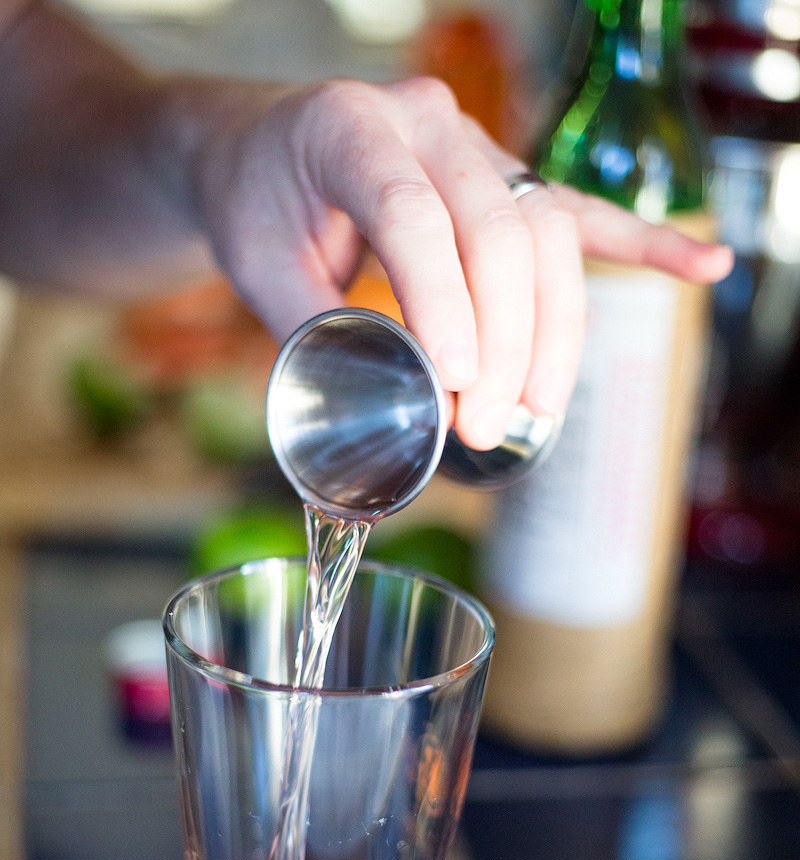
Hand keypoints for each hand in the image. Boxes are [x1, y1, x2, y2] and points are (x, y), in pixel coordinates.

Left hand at [183, 76, 734, 449]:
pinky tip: (701, 270)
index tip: (456, 385)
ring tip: (539, 407)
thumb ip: (317, 329)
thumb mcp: (258, 266)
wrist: (264, 152)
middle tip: (485, 425)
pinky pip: (581, 213)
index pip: (413, 216)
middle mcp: (429, 125)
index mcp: (351, 130)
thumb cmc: (258, 204)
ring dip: (554, 328)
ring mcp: (478, 146)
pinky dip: (643, 245)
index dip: (443, 304)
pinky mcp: (507, 178)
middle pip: (497, 229)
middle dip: (503, 341)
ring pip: (547, 230)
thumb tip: (393, 406)